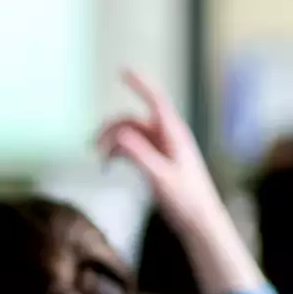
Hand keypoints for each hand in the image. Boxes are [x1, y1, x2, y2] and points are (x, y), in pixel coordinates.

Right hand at [100, 71, 261, 293]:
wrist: (200, 222)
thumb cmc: (186, 200)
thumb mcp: (161, 178)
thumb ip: (140, 155)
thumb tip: (119, 135)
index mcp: (174, 135)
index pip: (155, 101)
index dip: (140, 85)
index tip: (123, 71)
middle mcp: (168, 138)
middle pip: (133, 121)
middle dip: (111, 129)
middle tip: (93, 149)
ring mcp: (162, 150)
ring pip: (130, 135)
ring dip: (112, 142)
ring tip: (97, 160)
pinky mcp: (158, 163)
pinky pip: (133, 149)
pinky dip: (118, 153)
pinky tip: (108, 166)